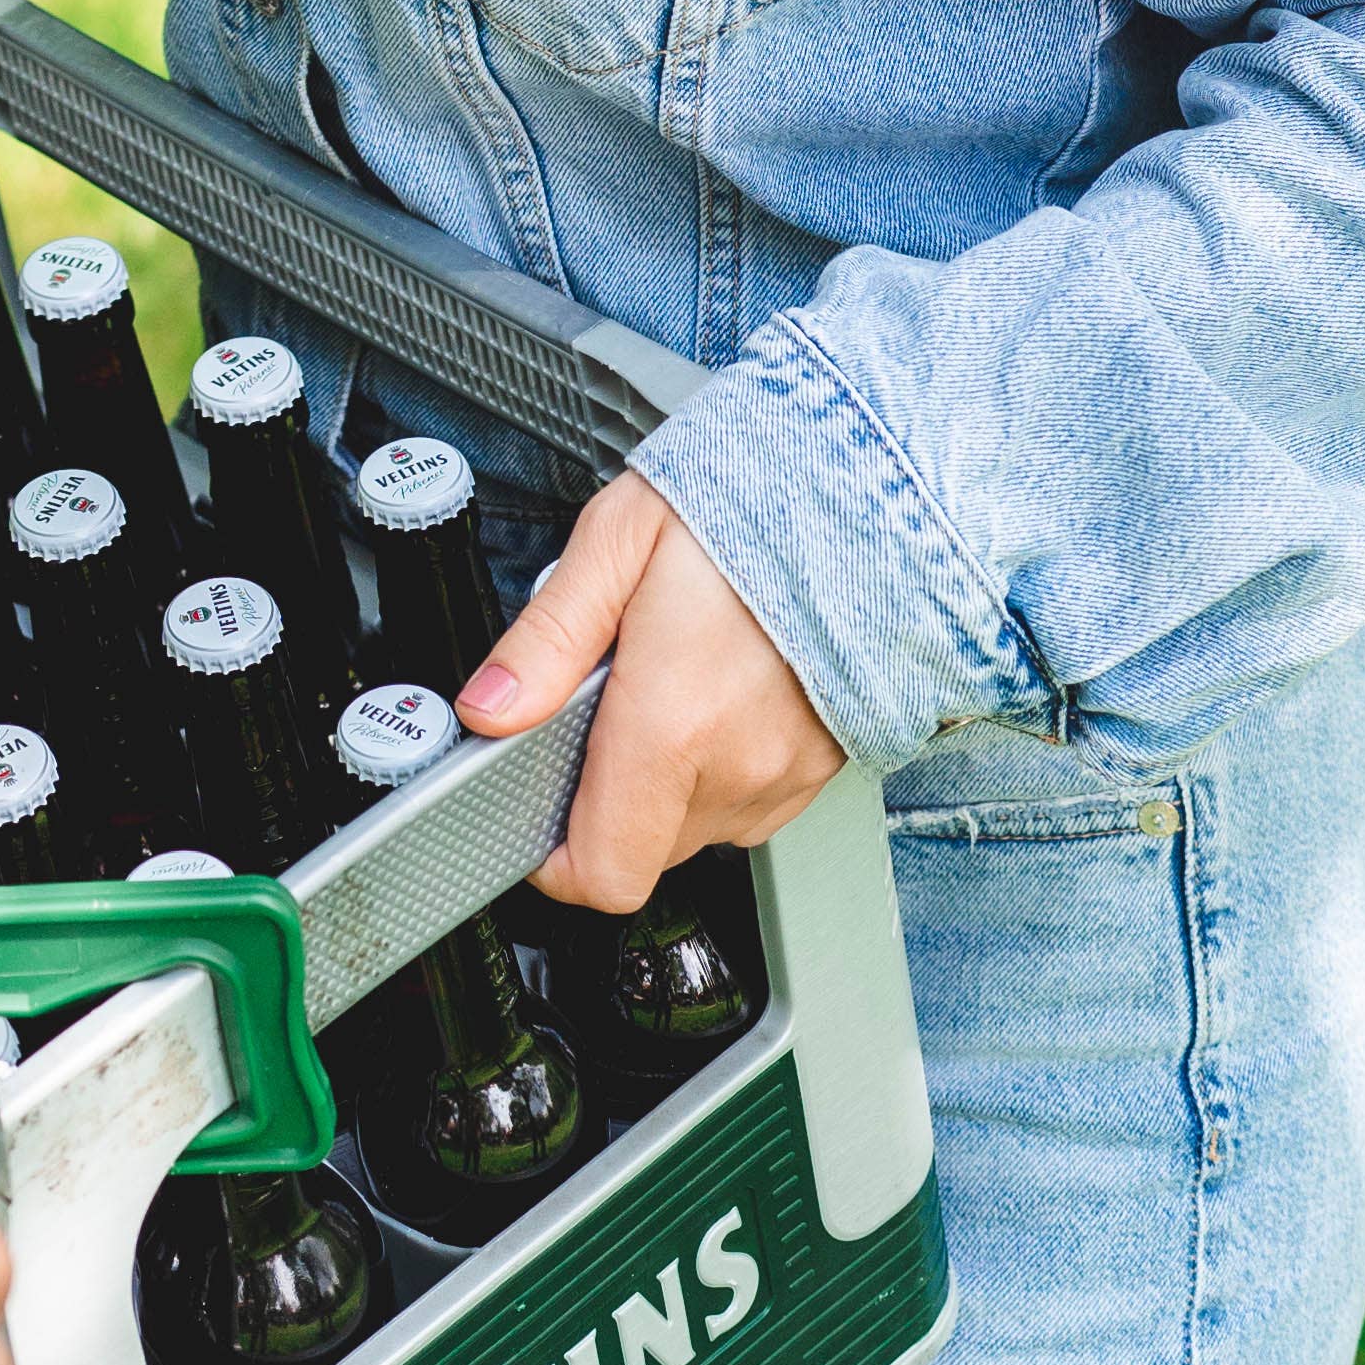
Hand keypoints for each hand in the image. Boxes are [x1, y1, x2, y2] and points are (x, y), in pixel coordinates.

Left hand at [463, 472, 842, 913]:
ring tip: (667, 682)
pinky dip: (718, 765)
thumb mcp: (618, 542)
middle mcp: (736, 768)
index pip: (602, 871)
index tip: (532, 811)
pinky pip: (748, 801)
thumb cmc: (751, 500)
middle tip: (602, 703)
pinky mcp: (822, 767)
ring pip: (693, 825)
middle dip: (603, 792)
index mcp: (672, 723)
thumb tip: (489, 708)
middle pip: (640, 846)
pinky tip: (716, 691)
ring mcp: (788, 775)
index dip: (552, 861)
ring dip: (662, 779)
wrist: (874, 493)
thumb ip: (547, 639)